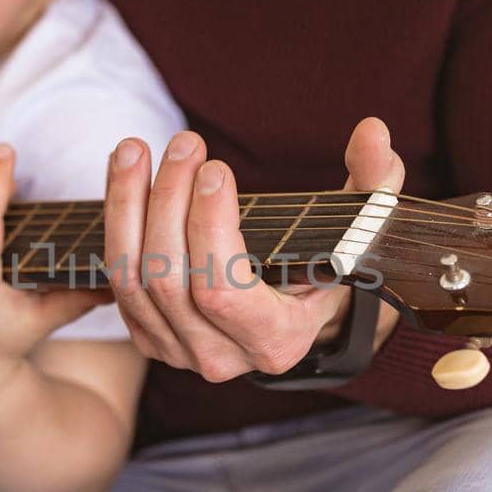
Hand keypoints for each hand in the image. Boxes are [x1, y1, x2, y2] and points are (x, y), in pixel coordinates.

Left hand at [103, 117, 405, 381]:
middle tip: (185, 142)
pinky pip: (116, 280)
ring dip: (128, 204)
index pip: (222, 291)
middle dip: (169, 200)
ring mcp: (178, 352)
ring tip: (137, 147)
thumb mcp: (363, 226)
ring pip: (131, 278)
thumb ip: (376, 181)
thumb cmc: (331, 263)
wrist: (296, 312)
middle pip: (170, 278)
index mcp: (276, 341)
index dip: (209, 228)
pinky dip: (117, 221)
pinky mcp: (148, 336)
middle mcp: (222, 359)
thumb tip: (372, 133)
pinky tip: (126, 172)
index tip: (215, 169)